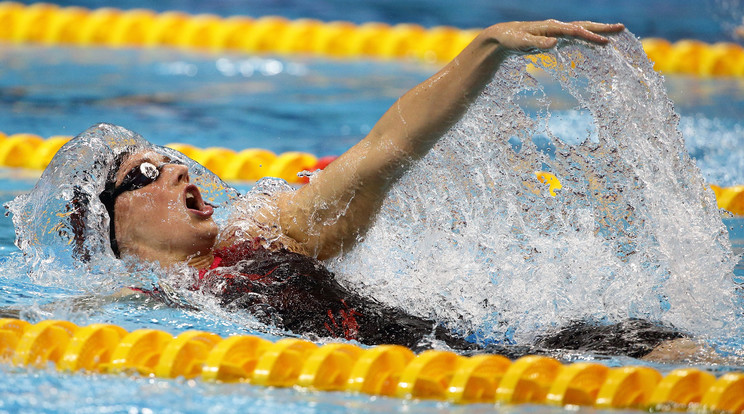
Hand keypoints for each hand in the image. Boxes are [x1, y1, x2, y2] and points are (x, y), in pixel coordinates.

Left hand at [485, 20, 624, 53]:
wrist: (505, 35)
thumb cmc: (512, 39)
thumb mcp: (522, 43)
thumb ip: (538, 44)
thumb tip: (554, 43)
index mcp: (552, 27)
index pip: (576, 31)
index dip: (591, 37)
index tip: (605, 43)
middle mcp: (557, 26)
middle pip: (584, 26)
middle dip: (602, 29)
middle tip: (621, 29)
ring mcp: (558, 31)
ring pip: (582, 29)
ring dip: (598, 31)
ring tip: (615, 33)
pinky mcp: (556, 37)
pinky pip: (576, 37)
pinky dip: (587, 38)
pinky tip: (595, 43)